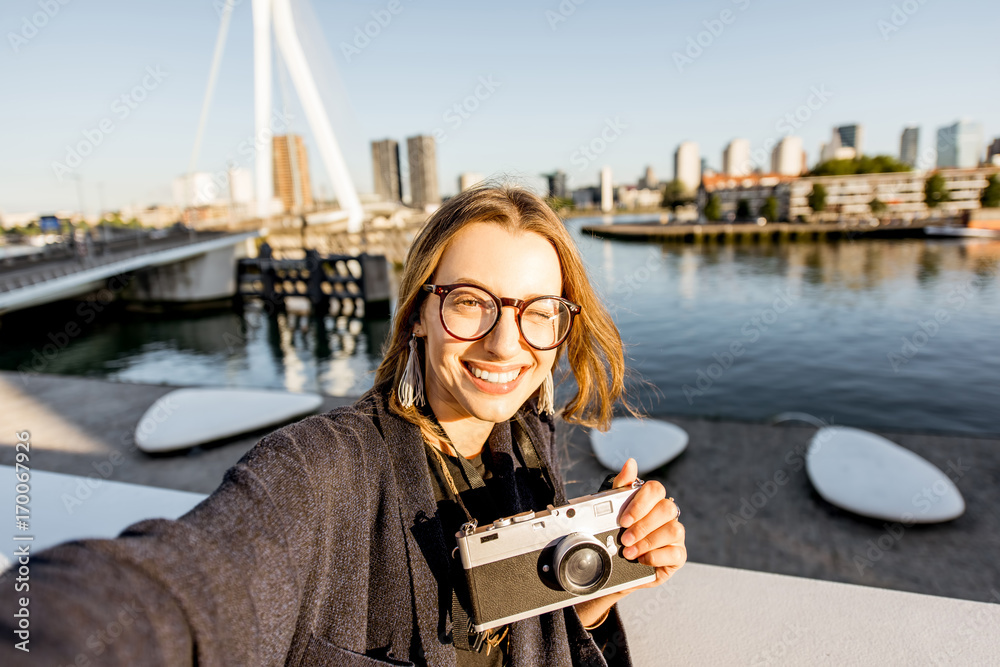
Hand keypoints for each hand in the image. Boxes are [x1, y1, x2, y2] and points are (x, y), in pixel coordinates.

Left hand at [574, 458, 685, 627]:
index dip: (641, 503)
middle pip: (666, 509)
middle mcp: (667, 515)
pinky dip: (657, 556)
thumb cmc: (617, 533)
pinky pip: (676, 553)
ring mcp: (675, 535)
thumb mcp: (612, 510)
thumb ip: (621, 486)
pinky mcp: (678, 555)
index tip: (623, 519)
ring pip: (674, 530)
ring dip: (648, 542)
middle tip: (624, 538)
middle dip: (643, 526)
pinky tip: (642, 560)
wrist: (615, 567)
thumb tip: (630, 462)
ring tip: (629, 552)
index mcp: (652, 500)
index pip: (656, 489)